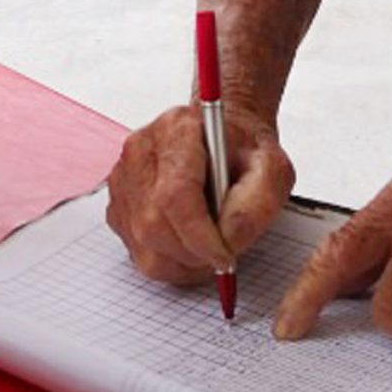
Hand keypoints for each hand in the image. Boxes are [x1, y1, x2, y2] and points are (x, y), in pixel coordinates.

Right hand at [105, 100, 294, 289]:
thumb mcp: (272, 169)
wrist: (227, 136)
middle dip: (193, 254)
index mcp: (177, 129)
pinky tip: (190, 243)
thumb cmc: (245, 149)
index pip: (175, 195)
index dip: (199, 236)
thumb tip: (227, 242)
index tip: (224, 257)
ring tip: (209, 247)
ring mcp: (124, 177)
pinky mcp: (119, 203)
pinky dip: (168, 260)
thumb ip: (255, 204)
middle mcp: (141, 150)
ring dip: (182, 262)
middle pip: (153, 224)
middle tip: (222, 256)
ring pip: (144, 244)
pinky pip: (137, 250)